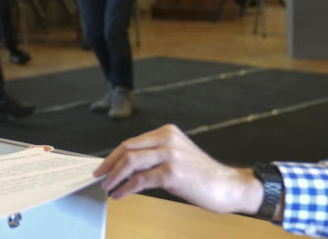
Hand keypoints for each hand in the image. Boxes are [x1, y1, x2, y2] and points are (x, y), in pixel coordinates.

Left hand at [94, 124, 262, 214]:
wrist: (228, 186)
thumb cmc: (202, 175)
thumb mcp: (176, 157)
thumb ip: (154, 157)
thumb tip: (126, 168)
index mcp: (167, 132)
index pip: (132, 142)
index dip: (114, 155)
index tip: (103, 166)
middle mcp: (167, 139)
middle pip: (127, 148)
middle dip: (109, 164)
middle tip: (99, 177)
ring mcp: (169, 154)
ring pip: (131, 162)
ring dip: (115, 176)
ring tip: (107, 187)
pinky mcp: (171, 172)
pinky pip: (140, 180)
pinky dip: (126, 188)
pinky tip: (120, 194)